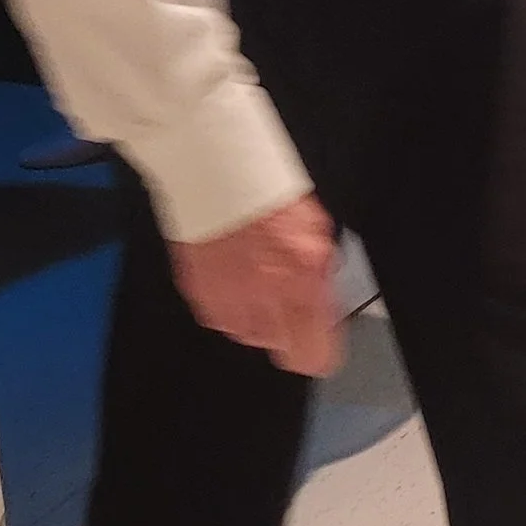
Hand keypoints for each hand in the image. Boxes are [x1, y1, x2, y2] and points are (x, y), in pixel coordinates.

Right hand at [169, 194, 342, 376]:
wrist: (214, 171)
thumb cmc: (265, 191)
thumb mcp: (317, 228)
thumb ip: (322, 273)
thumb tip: (325, 300)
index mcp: (302, 281)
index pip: (315, 355)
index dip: (321, 349)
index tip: (322, 340)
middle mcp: (264, 298)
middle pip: (284, 352)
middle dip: (291, 332)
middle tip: (290, 304)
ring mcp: (228, 301)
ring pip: (251, 337)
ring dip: (258, 318)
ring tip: (259, 280)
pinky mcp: (200, 297)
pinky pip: (222, 319)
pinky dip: (230, 305)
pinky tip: (236, 275)